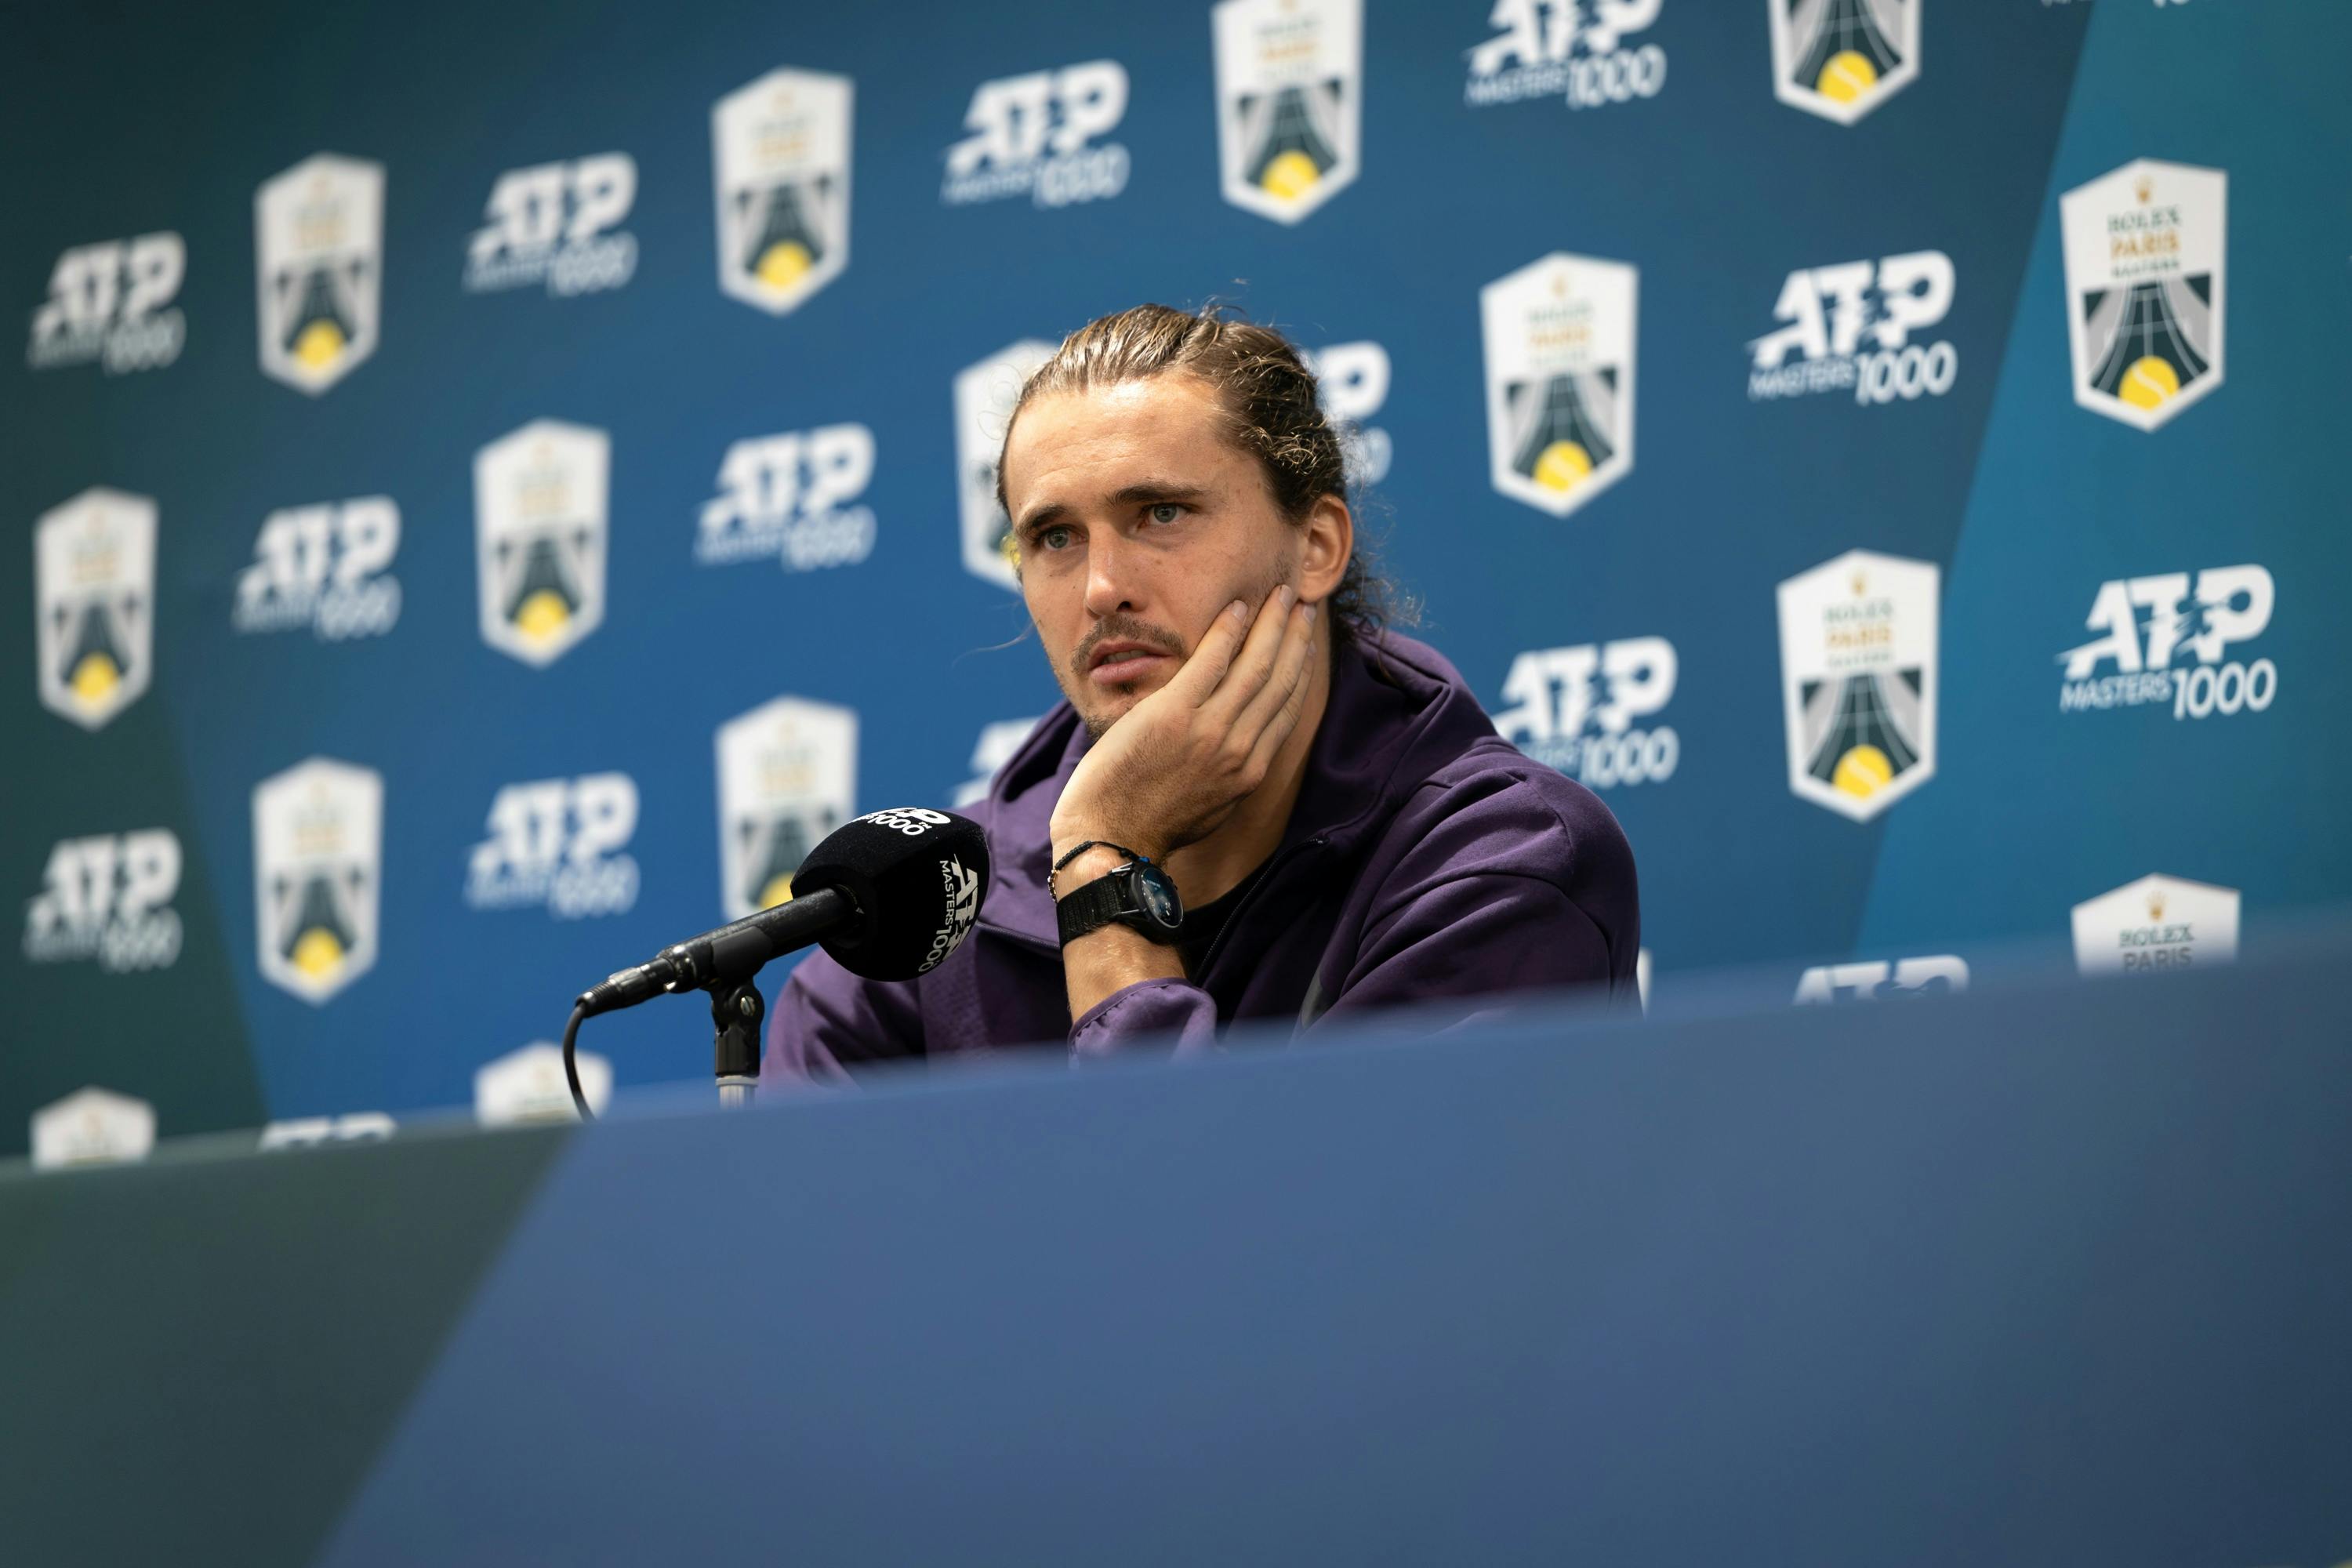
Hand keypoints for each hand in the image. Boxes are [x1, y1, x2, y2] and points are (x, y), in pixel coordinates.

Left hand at [1050, 586, 1318, 865]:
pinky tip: (1237, 609)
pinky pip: (1211, 662)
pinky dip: (1228, 631)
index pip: (1286, 708)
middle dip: (1295, 637)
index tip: (1305, 643)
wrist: (1111, 838)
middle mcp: (1239, 750)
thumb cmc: (1150, 822)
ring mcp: (1209, 732)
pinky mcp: (1174, 715)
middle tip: (1304, 604)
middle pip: (1280, 681)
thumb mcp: (1208, 804)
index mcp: (1249, 772)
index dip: (1300, 669)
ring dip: (1271, 624)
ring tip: (1279, 594)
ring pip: (1255, 667)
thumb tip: (1238, 745)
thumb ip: (1229, 771)